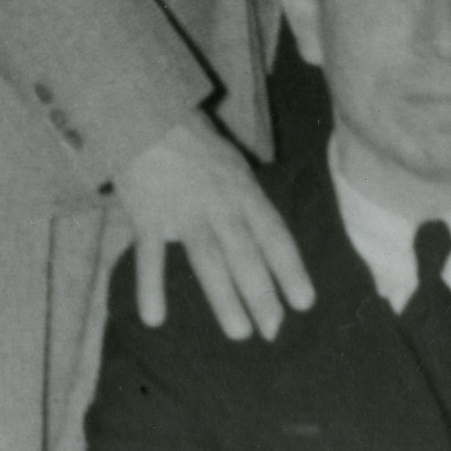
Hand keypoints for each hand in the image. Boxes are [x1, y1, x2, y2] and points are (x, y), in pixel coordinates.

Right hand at [115, 115, 311, 340]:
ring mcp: (183, 211)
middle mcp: (219, 204)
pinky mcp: (147, 216)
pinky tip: (155, 318)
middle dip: (262, 294)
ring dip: (225, 298)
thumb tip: (268, 243)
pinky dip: (151, 287)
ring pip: (209, 259)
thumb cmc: (194, 145)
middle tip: (274, 330)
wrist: (146, 117)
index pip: (274, 235)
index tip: (304, 302)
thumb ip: (248, 203)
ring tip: (239, 333)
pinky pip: (150, 256)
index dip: (291, 269)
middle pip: (246, 254)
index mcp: (244, 191)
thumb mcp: (233, 166)